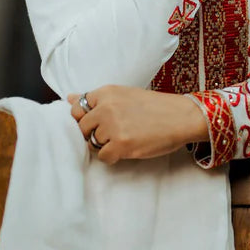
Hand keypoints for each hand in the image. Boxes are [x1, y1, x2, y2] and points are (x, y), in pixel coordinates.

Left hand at [67, 85, 208, 164]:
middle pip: (82, 128)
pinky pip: (103, 156)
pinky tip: (124, 150)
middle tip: (113, 133)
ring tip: (123, 139)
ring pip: (92, 143)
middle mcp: (106, 107)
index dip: (86, 118)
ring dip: (105, 145)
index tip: (98, 122)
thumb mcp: (123, 94)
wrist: (180, 116)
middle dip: (94, 133)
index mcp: (106, 92)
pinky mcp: (121, 145)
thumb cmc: (154, 106)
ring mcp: (113, 126)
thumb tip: (69, 98)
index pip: (77, 108)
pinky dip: (112, 157)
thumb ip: (97, 99)